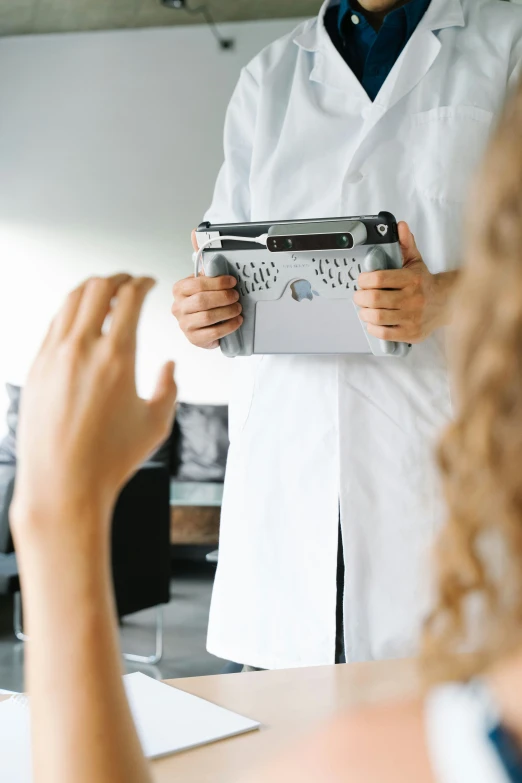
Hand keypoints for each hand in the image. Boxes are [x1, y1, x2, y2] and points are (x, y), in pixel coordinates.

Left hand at [11, 274, 176, 540]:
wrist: (64, 484)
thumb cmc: (109, 460)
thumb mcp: (156, 424)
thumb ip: (169, 389)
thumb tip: (169, 368)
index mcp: (116, 358)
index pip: (129, 297)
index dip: (143, 282)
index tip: (148, 282)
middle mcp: (82, 350)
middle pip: (97, 287)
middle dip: (117, 278)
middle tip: (128, 281)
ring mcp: (54, 356)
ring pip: (70, 301)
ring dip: (91, 289)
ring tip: (103, 293)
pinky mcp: (37, 368)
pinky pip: (54, 324)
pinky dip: (70, 312)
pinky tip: (79, 320)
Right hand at [171, 231, 242, 348]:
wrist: (205, 326)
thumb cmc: (206, 300)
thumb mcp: (205, 278)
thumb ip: (202, 257)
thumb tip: (195, 232)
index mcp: (179, 289)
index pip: (196, 283)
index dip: (217, 282)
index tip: (232, 281)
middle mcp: (178, 307)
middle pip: (202, 300)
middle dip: (224, 297)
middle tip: (236, 296)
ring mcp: (184, 324)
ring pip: (207, 317)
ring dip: (227, 311)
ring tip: (238, 308)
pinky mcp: (194, 339)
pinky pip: (212, 333)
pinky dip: (228, 326)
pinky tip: (236, 321)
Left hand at [353, 222, 458, 343]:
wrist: (447, 303)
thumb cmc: (425, 283)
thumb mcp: (416, 261)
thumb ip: (405, 244)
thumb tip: (400, 226)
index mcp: (411, 279)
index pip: (378, 278)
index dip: (364, 280)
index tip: (362, 280)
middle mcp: (413, 299)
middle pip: (374, 299)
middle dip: (360, 297)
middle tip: (359, 296)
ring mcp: (412, 318)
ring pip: (377, 317)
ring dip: (364, 313)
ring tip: (365, 309)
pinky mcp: (411, 333)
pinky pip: (384, 333)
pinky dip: (373, 328)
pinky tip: (373, 322)